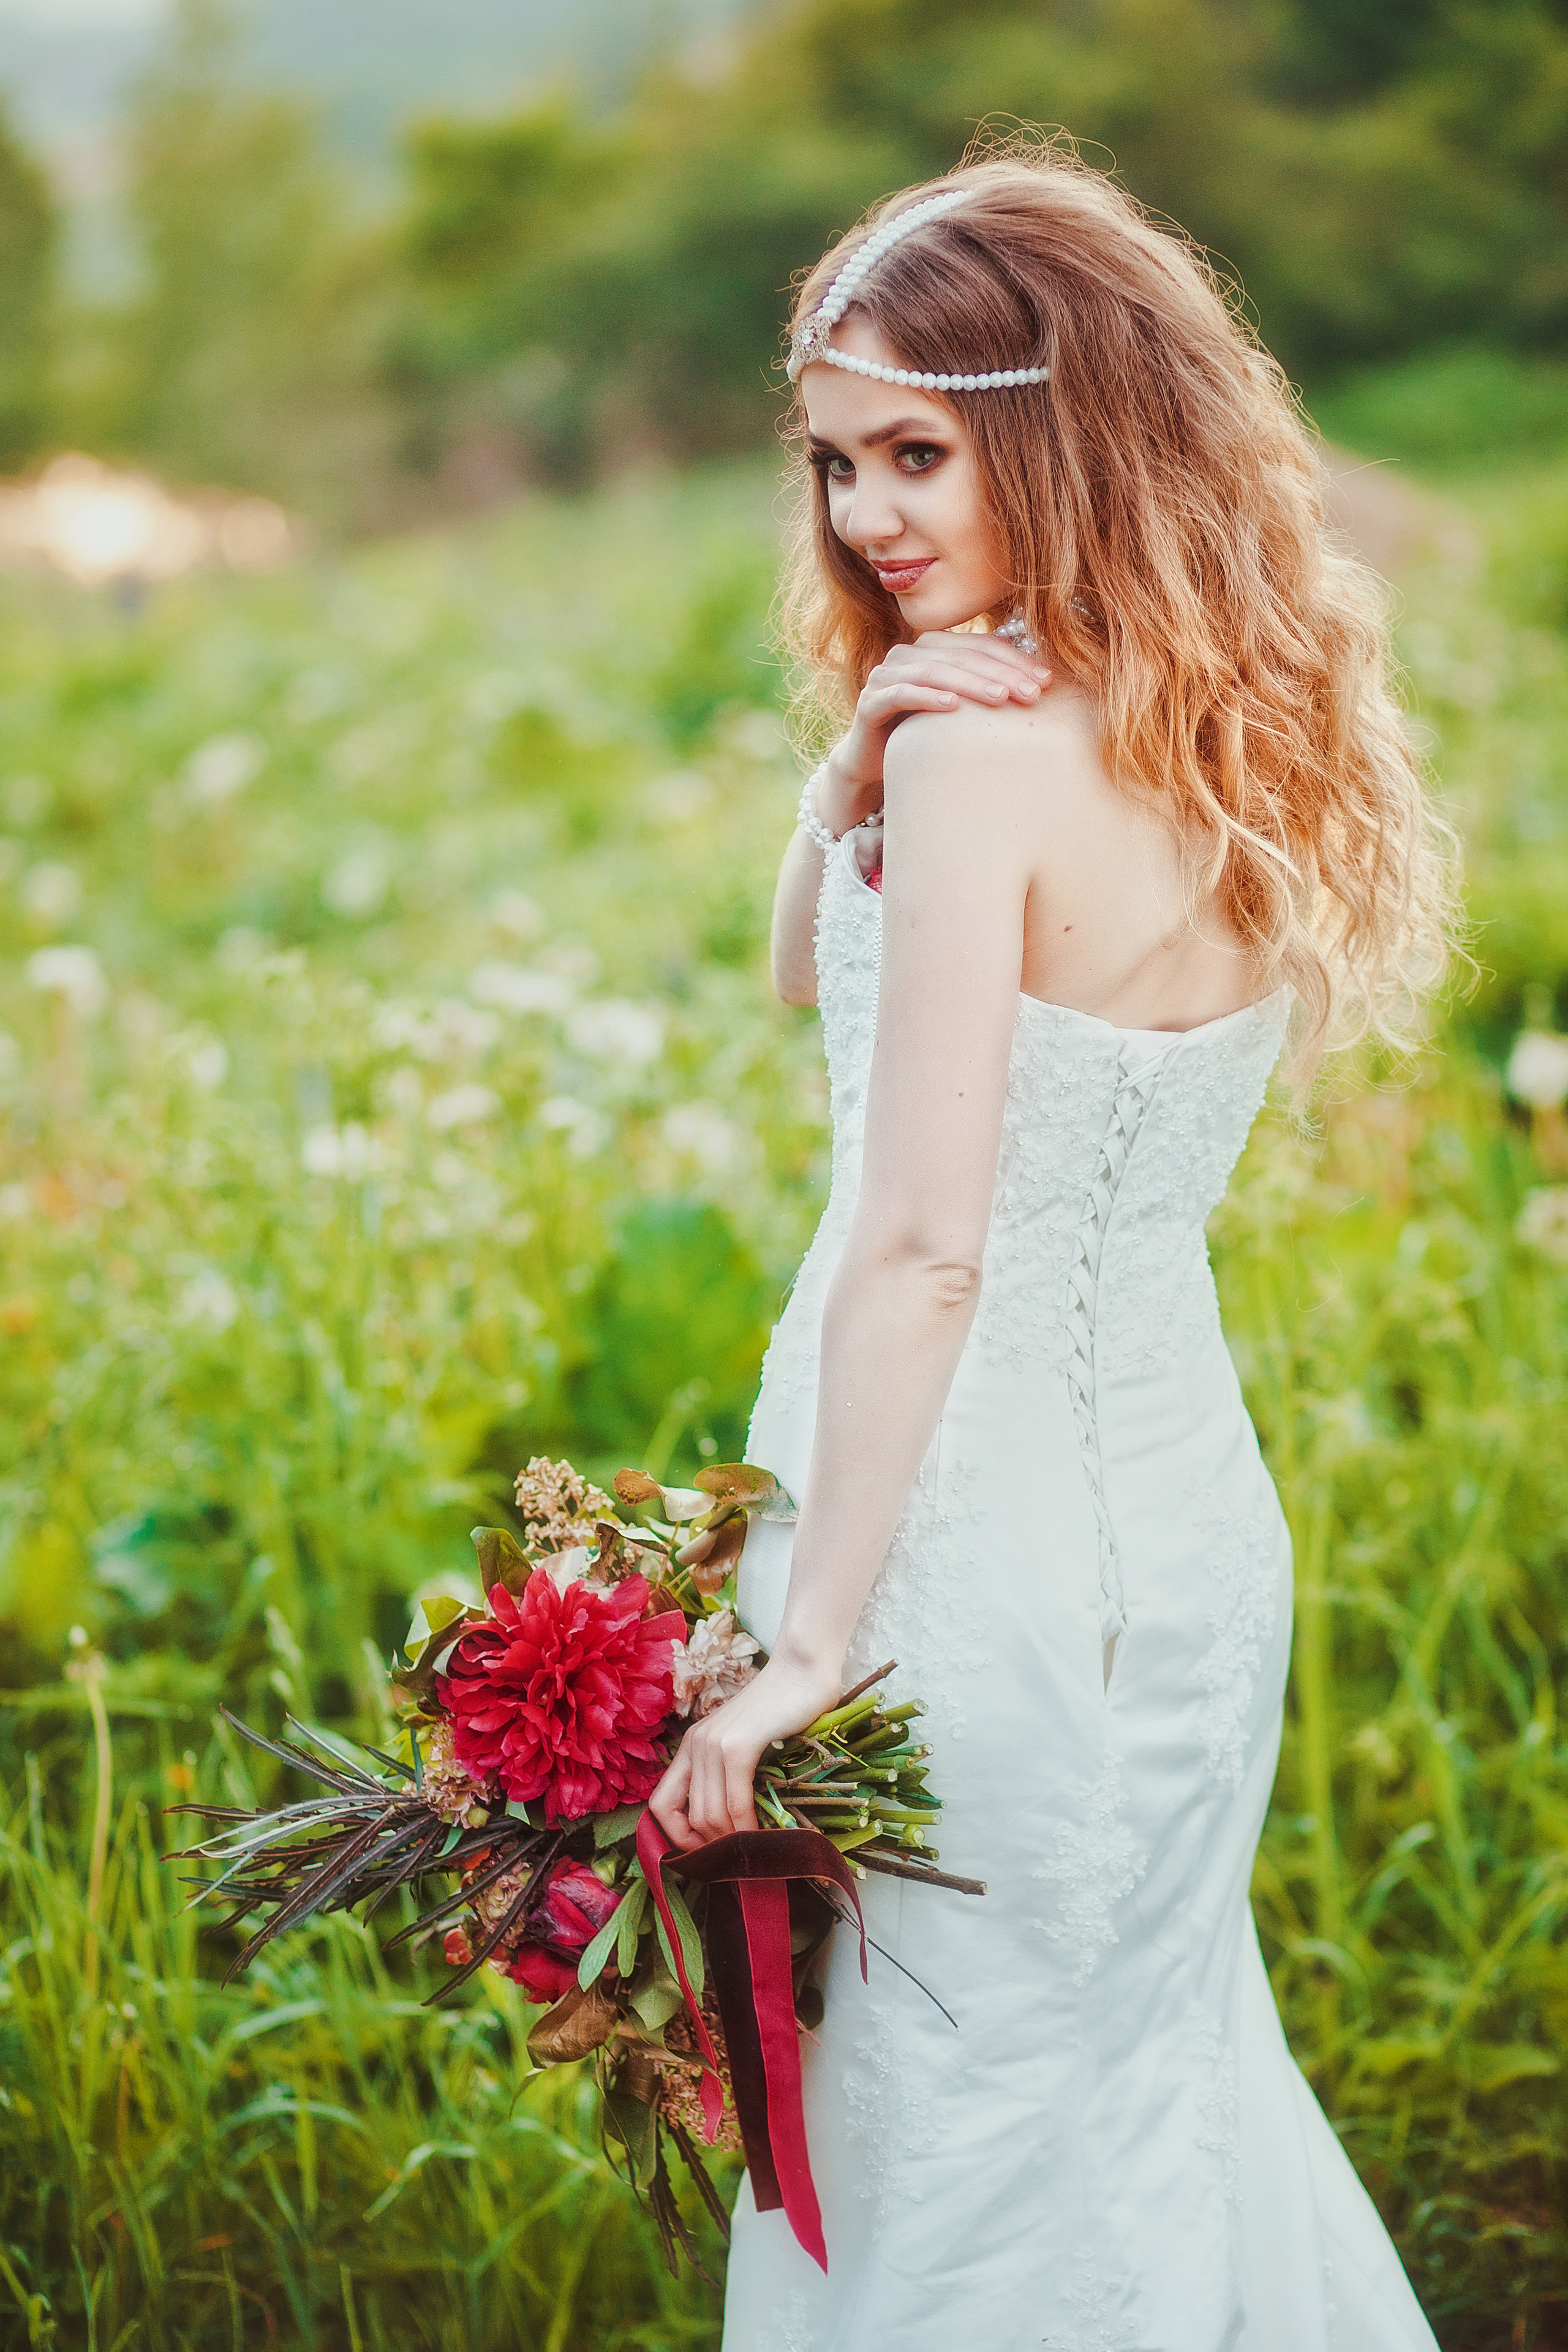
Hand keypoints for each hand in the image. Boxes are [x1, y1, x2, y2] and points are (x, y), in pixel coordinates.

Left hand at [649, 1650, 844, 1848]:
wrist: (802, 1671)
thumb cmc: (782, 1710)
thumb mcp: (744, 1745)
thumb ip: (731, 1776)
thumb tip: (733, 1829)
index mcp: (691, 1747)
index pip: (660, 1805)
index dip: (677, 1838)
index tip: (707, 1853)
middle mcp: (695, 1745)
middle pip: (691, 1817)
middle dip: (715, 1848)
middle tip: (740, 1862)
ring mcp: (714, 1743)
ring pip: (711, 1815)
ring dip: (732, 1842)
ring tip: (753, 1854)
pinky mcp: (739, 1745)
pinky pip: (736, 1802)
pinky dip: (747, 1827)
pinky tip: (762, 1837)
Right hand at [816, 628, 1052, 834]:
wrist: (873, 764)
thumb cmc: (925, 736)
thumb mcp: (963, 711)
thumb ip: (990, 690)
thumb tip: (1044, 685)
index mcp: (934, 648)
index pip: (981, 646)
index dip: (1015, 660)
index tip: (1047, 682)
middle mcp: (908, 654)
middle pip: (961, 656)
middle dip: (1000, 674)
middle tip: (1032, 693)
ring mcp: (886, 675)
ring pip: (934, 671)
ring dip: (970, 683)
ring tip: (1001, 699)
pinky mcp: (869, 701)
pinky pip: (901, 694)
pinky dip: (926, 697)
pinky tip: (952, 706)